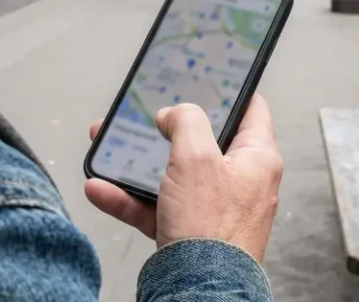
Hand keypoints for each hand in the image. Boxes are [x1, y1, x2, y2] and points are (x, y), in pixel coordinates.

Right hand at [85, 94, 282, 260]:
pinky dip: (129, 199)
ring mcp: (215, 210)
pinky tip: (101, 188)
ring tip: (108, 147)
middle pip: (202, 143)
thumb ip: (186, 121)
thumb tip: (176, 113)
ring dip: (137, 164)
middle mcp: (240, 183)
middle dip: (166, 129)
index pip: (251, 110)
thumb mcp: (196, 157)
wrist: (198, 293)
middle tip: (146, 115)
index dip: (229, 90)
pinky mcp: (190, 233)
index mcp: (257, 159)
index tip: (208, 77)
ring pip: (172, 176)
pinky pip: (156, 208)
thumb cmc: (211, 230)